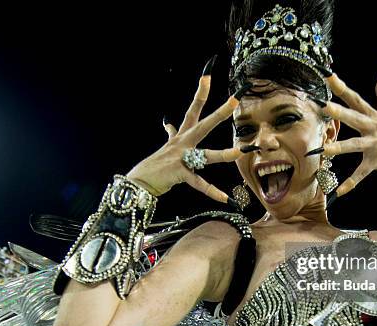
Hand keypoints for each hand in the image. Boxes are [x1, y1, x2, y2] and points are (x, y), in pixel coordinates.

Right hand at [126, 56, 253, 204]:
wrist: (138, 182)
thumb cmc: (153, 166)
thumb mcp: (164, 147)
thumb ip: (170, 135)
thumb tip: (167, 124)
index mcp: (180, 136)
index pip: (192, 111)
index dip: (200, 93)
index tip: (207, 76)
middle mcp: (182, 144)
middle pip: (203, 125)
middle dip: (220, 113)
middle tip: (234, 100)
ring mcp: (181, 158)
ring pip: (206, 155)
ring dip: (223, 155)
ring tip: (239, 152)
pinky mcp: (180, 174)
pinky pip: (199, 183)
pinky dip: (211, 192)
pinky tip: (224, 198)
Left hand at [310, 42, 376, 196]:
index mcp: (372, 114)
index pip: (354, 96)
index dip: (341, 86)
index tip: (327, 75)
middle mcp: (372, 126)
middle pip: (353, 116)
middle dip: (339, 112)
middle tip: (324, 106)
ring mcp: (375, 144)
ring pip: (355, 145)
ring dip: (340, 147)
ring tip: (325, 150)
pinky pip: (361, 173)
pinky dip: (351, 183)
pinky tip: (339, 191)